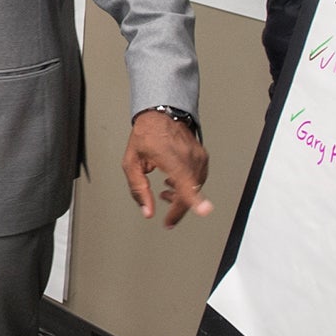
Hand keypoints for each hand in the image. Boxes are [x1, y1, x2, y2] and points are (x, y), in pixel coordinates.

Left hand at [123, 110, 212, 227]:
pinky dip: (187, 186)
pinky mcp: (202, 157)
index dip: (194, 199)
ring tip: (165, 192)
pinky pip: (198, 179)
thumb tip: (147, 211)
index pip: (185, 181)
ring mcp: (198, 156)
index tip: (204, 210)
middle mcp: (188, 156)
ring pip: (195, 187)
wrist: (161, 114)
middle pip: (190, 191)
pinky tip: (174, 183)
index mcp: (170, 157)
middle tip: (168, 220)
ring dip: (181, 196)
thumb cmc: (146, 135)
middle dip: (178, 208)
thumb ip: (138, 189)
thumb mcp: (132, 163)